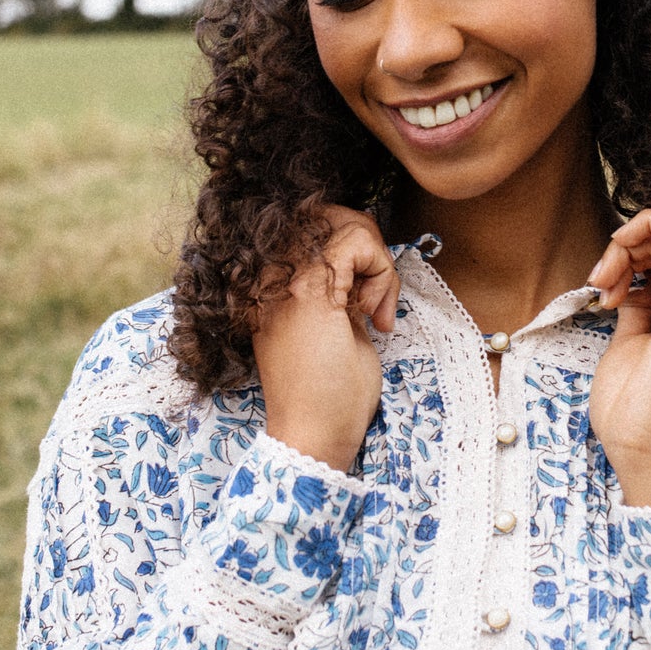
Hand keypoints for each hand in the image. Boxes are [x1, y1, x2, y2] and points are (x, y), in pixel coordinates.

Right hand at [252, 207, 398, 475]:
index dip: (353, 248)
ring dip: (376, 263)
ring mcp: (284, 280)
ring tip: (374, 312)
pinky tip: (376, 316)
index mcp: (270, 283)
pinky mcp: (308, 291)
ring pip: (346, 222)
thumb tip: (359, 252)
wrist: (313, 436)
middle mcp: (268, 275)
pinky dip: (382, 272)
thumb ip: (338, 284)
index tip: (366, 302)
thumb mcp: (333, 323)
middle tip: (375, 300)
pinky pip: (357, 241)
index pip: (311, 224)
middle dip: (367, 246)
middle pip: (326, 214)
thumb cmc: (327, 393)